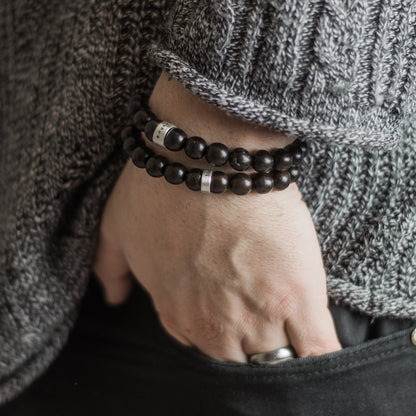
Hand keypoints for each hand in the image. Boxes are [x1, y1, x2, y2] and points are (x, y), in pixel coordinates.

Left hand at [92, 71, 340, 362]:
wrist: (206, 155)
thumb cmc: (160, 186)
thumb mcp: (118, 228)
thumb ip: (110, 268)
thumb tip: (112, 298)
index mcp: (176, 311)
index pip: (203, 347)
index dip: (223, 338)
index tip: (237, 321)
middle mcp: (213, 326)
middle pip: (240, 363)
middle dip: (254, 353)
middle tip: (271, 330)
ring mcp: (256, 316)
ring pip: (277, 362)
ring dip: (287, 356)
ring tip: (298, 340)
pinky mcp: (298, 299)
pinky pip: (317, 349)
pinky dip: (323, 358)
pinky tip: (326, 358)